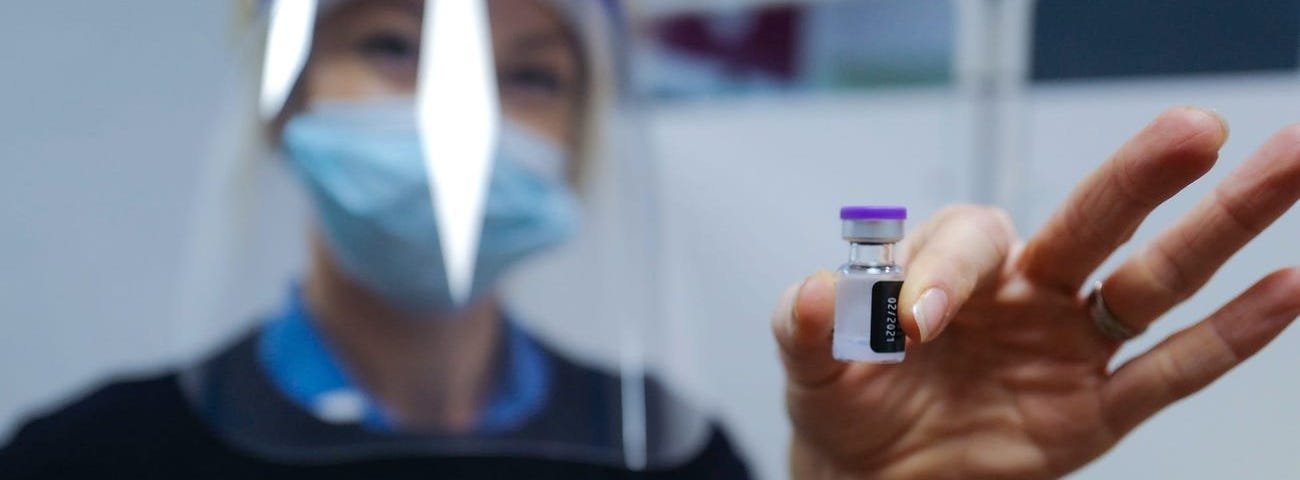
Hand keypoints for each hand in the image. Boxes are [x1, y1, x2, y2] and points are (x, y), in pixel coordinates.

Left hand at [773, 108, 1299, 478]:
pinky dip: (1230, 335)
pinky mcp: (1094, 410)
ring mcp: (1067, 347)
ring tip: (1286, 164)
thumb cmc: (849, 404)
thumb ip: (809, 327)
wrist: (872, 478)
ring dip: (1218, 227)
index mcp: (954, 270)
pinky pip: (1169, 371)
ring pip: (1154, 281)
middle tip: (1193, 129)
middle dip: (1139, 175)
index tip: (916, 325)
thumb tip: (815, 293)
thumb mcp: (813, 367)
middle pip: (1094, 220)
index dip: (947, 272)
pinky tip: (1288, 287)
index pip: (973, 240)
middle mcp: (1024, 293)